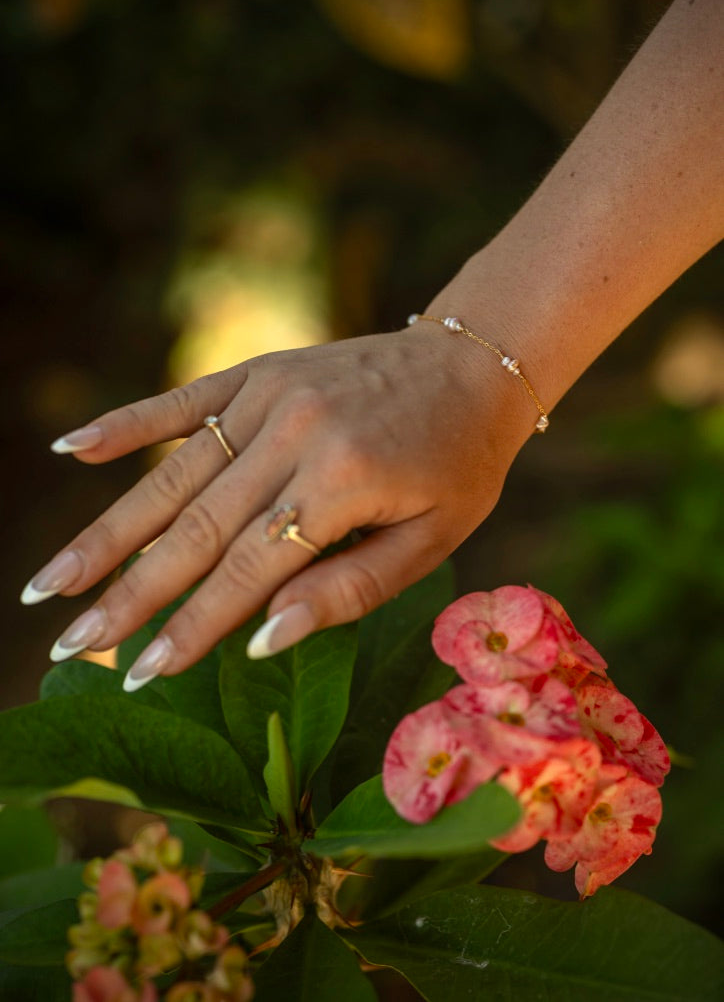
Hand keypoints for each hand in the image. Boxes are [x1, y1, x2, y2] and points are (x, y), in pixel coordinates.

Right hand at [22, 325, 527, 689]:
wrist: (472, 365)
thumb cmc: (459, 464)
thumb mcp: (433, 540)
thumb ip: (348, 589)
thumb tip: (260, 639)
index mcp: (344, 480)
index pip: (248, 571)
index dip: (192, 628)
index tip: (139, 675)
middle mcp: (294, 432)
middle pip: (195, 530)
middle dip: (128, 595)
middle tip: (70, 645)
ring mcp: (268, 394)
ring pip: (172, 477)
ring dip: (107, 532)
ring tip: (52, 583)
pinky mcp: (257, 370)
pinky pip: (179, 401)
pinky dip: (124, 426)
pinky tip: (68, 449)